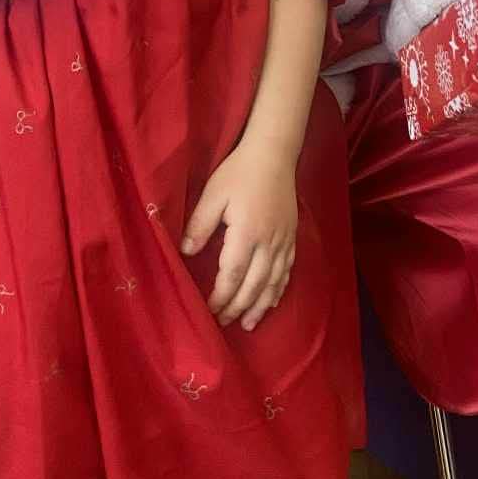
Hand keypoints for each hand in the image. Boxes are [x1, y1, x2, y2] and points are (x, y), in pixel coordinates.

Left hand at [181, 142, 297, 332]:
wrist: (274, 154)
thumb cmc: (239, 172)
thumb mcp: (213, 194)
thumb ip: (200, 224)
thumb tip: (186, 252)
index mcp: (246, 233)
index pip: (232, 275)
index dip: (220, 297)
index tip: (208, 310)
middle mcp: (268, 243)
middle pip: (253, 285)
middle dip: (238, 307)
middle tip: (223, 322)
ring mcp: (283, 242)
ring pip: (273, 283)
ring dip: (260, 306)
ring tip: (248, 324)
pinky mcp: (291, 237)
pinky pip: (287, 271)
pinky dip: (278, 290)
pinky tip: (271, 302)